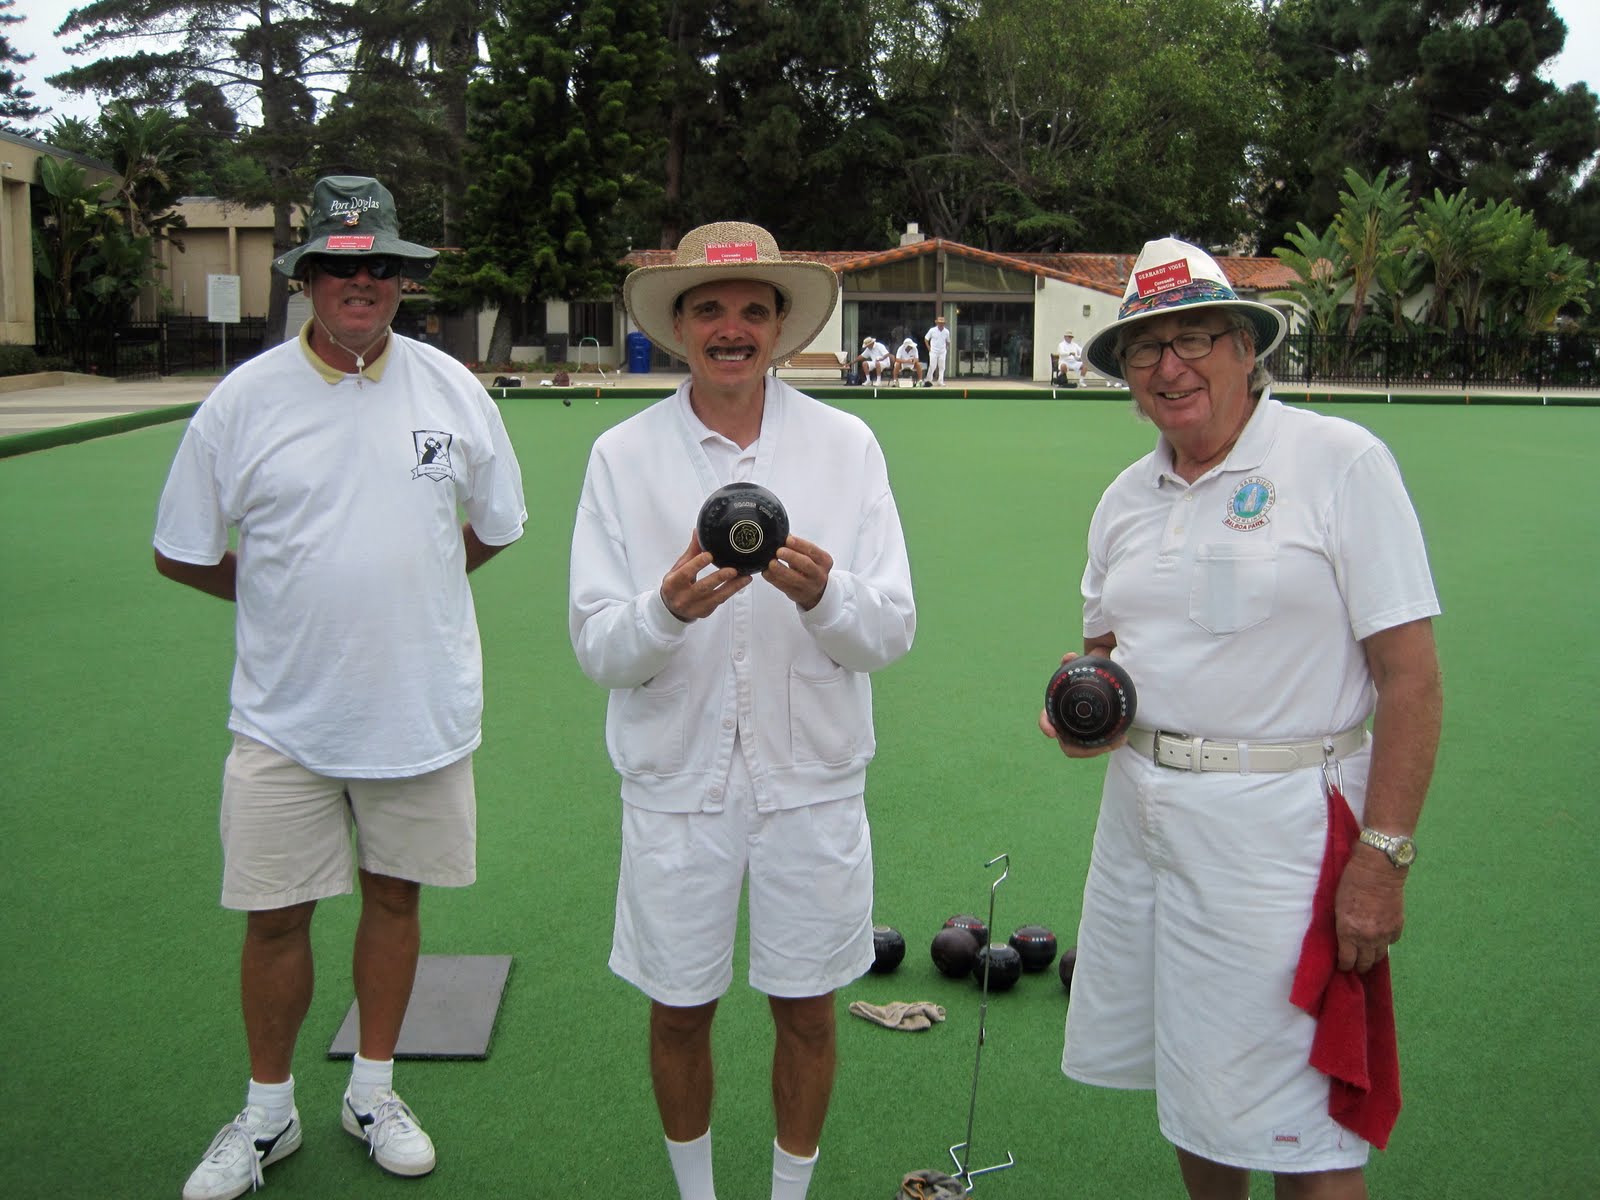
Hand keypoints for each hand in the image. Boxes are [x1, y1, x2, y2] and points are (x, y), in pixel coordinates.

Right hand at [660, 532, 749, 621]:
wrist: (672, 609)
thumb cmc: (677, 585)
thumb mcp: (679, 568)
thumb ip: (691, 552)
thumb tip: (698, 531)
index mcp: (672, 584)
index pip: (685, 574)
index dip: (697, 564)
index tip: (709, 555)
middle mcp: (682, 598)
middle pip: (702, 587)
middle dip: (718, 578)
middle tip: (733, 570)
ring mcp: (695, 607)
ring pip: (716, 597)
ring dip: (732, 586)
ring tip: (745, 577)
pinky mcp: (705, 612)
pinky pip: (721, 600)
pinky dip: (732, 591)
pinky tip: (742, 583)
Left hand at [763, 535, 831, 610]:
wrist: (817, 592)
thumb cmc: (811, 569)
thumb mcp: (811, 557)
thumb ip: (798, 546)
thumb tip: (782, 534)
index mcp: (824, 561)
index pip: (812, 550)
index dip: (800, 544)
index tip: (788, 539)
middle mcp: (819, 574)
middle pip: (806, 564)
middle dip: (791, 556)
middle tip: (778, 551)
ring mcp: (809, 586)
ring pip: (794, 578)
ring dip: (780, 570)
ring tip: (770, 562)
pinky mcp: (797, 594)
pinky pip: (784, 586)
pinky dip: (773, 579)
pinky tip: (766, 572)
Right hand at [1039, 651, 1124, 757]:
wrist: (1097, 683)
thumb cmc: (1085, 676)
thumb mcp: (1082, 667)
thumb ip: (1074, 661)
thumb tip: (1070, 656)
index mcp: (1057, 709)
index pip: (1046, 719)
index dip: (1046, 726)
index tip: (1051, 732)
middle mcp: (1066, 725)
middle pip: (1067, 745)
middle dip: (1082, 750)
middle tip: (1100, 745)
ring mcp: (1079, 733)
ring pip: (1084, 749)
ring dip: (1099, 749)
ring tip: (1118, 740)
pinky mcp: (1092, 737)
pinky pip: (1097, 746)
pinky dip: (1108, 744)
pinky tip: (1123, 737)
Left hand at [1333, 847, 1406, 972]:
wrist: (1378, 869)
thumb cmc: (1351, 882)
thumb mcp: (1338, 906)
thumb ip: (1342, 926)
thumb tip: (1344, 939)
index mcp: (1348, 931)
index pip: (1347, 960)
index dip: (1344, 966)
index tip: (1343, 966)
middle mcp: (1367, 937)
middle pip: (1365, 962)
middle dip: (1359, 965)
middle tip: (1356, 965)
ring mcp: (1385, 933)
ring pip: (1380, 956)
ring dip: (1373, 957)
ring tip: (1368, 957)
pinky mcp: (1397, 926)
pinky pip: (1391, 942)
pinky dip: (1386, 942)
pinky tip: (1381, 938)